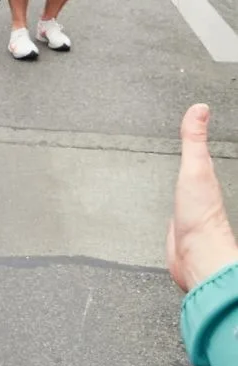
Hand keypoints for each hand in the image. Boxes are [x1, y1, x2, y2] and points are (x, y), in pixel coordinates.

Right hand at [168, 104, 237, 291]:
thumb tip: (199, 109)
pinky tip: (161, 200)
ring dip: (176, 176)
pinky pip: (169, 206)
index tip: (192, 118)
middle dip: (186, 155)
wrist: (196, 255)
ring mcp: (188, 208)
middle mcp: (198, 191)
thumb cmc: (201, 216)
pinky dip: (164, 198)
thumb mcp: (196, 169)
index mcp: (205, 176)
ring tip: (172, 165)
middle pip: (191, 167)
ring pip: (181, 186)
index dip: (194, 136)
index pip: (199, 150)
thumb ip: (194, 140)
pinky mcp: (177, 226)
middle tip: (181, 137)